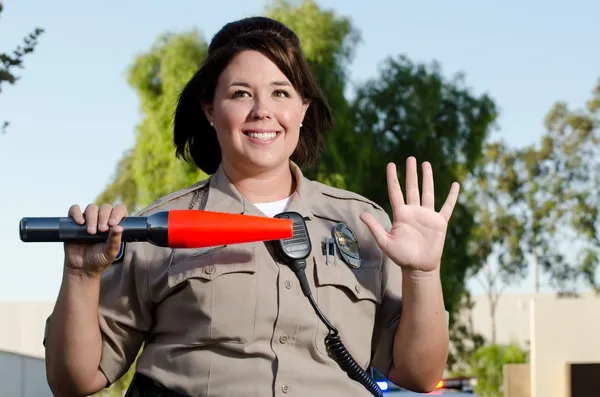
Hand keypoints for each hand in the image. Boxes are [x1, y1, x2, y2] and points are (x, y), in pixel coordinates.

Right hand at [63, 203, 127, 276]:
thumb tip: (119, 227)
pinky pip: (74, 209)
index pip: (119, 210)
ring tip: (91, 232)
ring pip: (91, 208)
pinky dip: (76, 213)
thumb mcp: (110, 252)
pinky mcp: (74, 222)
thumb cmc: (99, 259)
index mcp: (114, 224)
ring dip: (92, 217)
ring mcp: (88, 219)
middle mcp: (102, 219)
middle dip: (104, 217)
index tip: (113, 223)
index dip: (117, 213)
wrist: (81, 268)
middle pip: (105, 207)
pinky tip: (79, 223)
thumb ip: (115, 240)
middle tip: (102, 230)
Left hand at [360, 157, 459, 273]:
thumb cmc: (401, 256)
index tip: (391, 164)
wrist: (418, 268)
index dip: (393, 178)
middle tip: (411, 158)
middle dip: (411, 173)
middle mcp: (413, 212)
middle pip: (412, 188)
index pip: (395, 192)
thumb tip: (361, 214)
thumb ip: (374, 227)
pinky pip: (447, 207)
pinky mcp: (439, 223)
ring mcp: (427, 216)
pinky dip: (451, 196)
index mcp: (400, 214)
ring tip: (426, 164)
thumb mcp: (385, 242)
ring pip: (428, 192)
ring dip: (427, 178)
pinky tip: (455, 185)